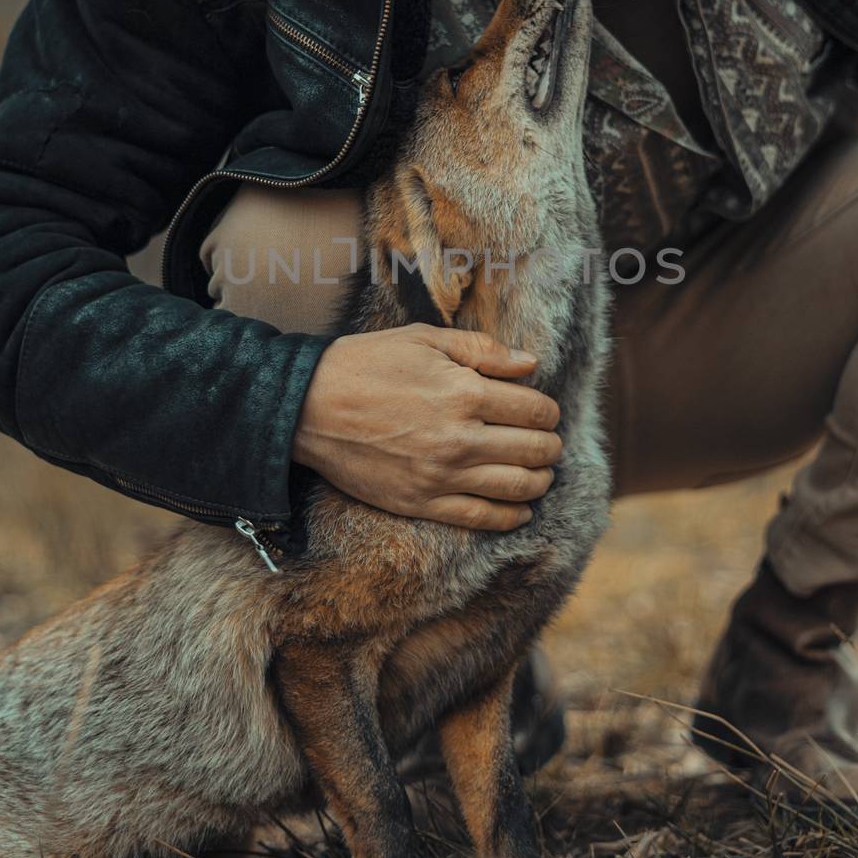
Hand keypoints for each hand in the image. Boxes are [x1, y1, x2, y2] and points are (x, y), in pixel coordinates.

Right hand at [291, 325, 561, 530]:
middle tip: (546, 441)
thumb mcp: (425, 339)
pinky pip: (482, 517)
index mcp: (465, 392)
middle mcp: (460, 438)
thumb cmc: (366, 364)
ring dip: (539, 480)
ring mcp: (442, 475)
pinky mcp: (422, 503)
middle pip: (535, 450)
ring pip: (517, 487)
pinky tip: (521, 509)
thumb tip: (531, 365)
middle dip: (549, 445)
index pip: (537, 410)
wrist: (308, 407)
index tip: (544, 411)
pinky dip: (512, 516)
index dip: (549, 411)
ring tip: (539, 473)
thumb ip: (483, 350)